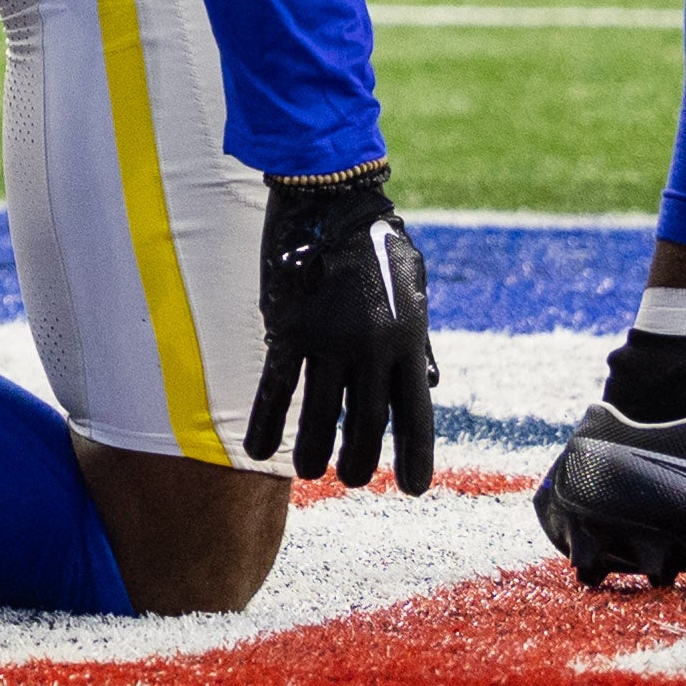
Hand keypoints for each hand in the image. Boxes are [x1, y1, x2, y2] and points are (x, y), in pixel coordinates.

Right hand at [247, 168, 438, 492]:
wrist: (330, 196)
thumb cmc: (376, 240)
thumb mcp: (413, 288)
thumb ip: (419, 340)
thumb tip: (428, 384)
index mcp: (408, 340)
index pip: (416, 415)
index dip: (415, 456)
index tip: (412, 489)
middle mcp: (371, 347)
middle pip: (365, 423)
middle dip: (359, 460)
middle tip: (351, 479)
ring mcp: (328, 339)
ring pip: (319, 413)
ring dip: (313, 450)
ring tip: (310, 473)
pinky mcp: (288, 327)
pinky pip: (276, 387)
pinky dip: (266, 422)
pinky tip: (258, 451)